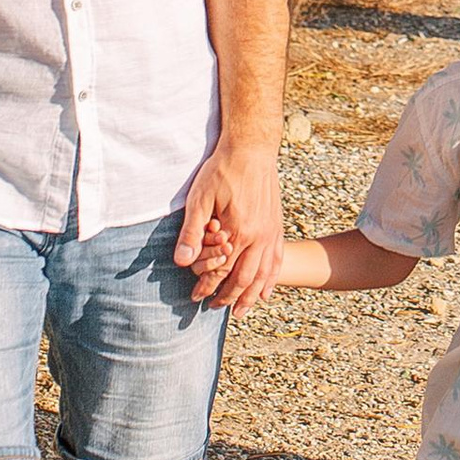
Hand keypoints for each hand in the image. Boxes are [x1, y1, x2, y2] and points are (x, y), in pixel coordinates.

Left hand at [176, 137, 283, 315]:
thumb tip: (181, 263)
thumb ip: (192, 233)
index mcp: (239, 232)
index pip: (221, 271)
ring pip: (263, 274)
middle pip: (244, 278)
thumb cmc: (222, 170)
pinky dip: (272, 278)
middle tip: (214, 307)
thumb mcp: (200, 199)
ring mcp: (271, 232)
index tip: (195, 298)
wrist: (252, 148)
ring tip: (241, 311)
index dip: (207, 287)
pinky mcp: (277, 224)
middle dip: (228, 297)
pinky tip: (267, 291)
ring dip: (251, 295)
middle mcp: (259, 237)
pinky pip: (278, 259)